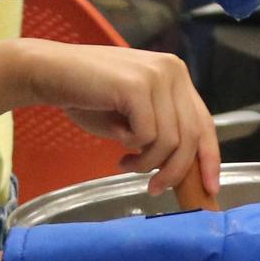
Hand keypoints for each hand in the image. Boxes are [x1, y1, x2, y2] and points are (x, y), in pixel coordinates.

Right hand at [29, 42, 218, 198]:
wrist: (49, 73)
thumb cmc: (87, 97)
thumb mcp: (133, 117)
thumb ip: (160, 132)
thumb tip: (181, 168)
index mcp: (175, 76)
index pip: (203, 122)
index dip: (209, 157)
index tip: (210, 187)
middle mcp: (172, 71)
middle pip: (191, 135)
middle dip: (175, 171)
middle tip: (155, 189)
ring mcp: (156, 76)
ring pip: (170, 140)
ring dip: (146, 163)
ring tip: (125, 163)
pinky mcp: (137, 86)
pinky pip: (146, 135)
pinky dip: (131, 147)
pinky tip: (115, 143)